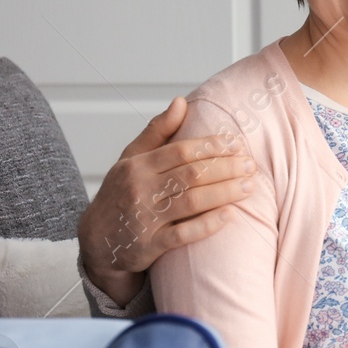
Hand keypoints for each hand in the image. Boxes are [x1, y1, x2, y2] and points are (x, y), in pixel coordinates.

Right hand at [76, 97, 254, 305]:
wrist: (97, 240)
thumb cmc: (120, 194)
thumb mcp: (130, 159)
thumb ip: (157, 132)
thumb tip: (181, 101)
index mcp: (138, 166)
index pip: (181, 150)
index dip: (212, 146)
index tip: (238, 144)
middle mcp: (140, 190)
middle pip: (191, 174)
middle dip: (225, 168)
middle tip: (251, 166)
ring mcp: (144, 219)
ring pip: (191, 202)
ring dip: (224, 193)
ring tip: (249, 186)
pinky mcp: (149, 246)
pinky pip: (183, 235)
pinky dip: (207, 224)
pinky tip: (229, 215)